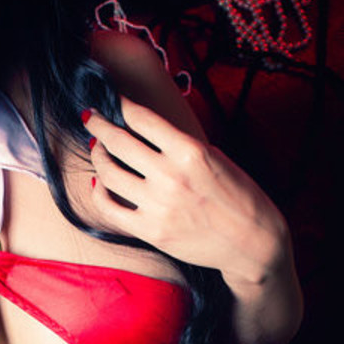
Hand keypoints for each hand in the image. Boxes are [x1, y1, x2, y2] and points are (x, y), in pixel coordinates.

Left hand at [85, 97, 290, 292]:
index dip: (119, 104)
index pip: (141, 118)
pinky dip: (98, 191)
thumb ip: (179, 144)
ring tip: (98, 148)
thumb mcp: (215, 157)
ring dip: (98, 155)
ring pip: (108, 173)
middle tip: (90, 117)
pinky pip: (109, 208)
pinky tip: (99, 181)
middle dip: (99, 124)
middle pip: (117, 142)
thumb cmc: (239, 196)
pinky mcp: (151, 231)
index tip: (110, 100)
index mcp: (190, 152)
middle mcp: (170, 177)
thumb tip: (143, 130)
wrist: (253, 243)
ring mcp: (158, 206)